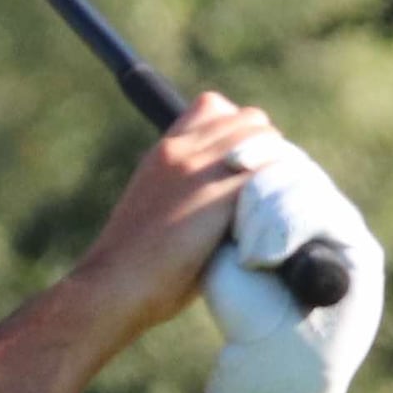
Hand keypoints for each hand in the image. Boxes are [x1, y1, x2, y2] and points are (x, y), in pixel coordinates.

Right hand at [67, 96, 266, 353]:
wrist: (113, 286)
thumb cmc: (136, 265)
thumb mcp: (158, 207)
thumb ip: (191, 193)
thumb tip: (231, 206)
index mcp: (164, 150)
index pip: (214, 107)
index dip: (238, 130)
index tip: (243, 164)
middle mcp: (182, 150)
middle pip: (250, 120)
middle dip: (267, 148)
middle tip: (267, 188)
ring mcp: (200, 171)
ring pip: (265, 140)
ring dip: (278, 167)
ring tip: (274, 203)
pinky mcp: (218, 197)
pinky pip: (269, 172)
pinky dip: (279, 189)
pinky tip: (275, 218)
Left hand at [198, 133, 382, 392]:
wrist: (268, 362)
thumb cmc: (243, 310)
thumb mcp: (227, 247)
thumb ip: (234, 201)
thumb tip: (231, 151)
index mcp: (293, 206)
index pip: (279, 156)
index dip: (255, 151)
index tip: (226, 162)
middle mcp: (324, 212)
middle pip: (295, 164)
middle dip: (259, 185)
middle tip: (234, 223)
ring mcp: (347, 231)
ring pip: (309, 185)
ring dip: (270, 212)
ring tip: (249, 253)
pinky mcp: (364, 254)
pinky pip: (328, 214)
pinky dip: (291, 228)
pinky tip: (264, 256)